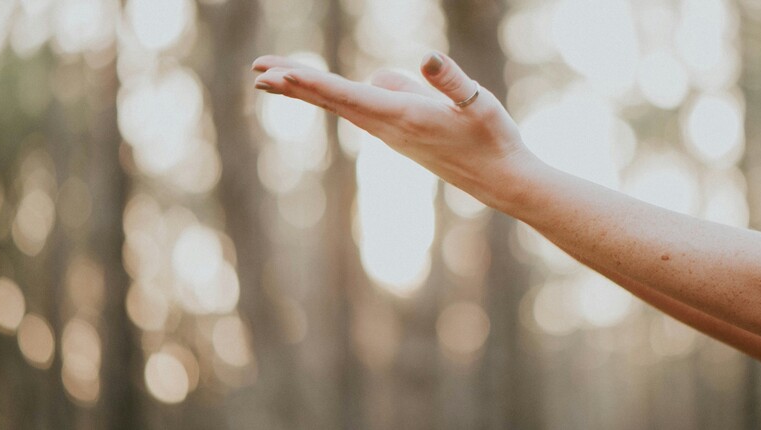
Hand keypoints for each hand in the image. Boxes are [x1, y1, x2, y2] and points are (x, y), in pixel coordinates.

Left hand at [251, 52, 539, 207]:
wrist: (502, 180)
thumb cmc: (494, 139)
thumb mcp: (479, 103)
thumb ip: (452, 81)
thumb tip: (426, 58)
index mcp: (404, 116)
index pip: (348, 95)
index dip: (311, 83)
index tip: (278, 75)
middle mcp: (390, 127)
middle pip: (332, 100)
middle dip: (294, 85)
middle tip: (257, 72)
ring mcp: (392, 133)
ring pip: (342, 104)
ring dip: (308, 90)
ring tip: (275, 76)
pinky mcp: (399, 134)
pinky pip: (358, 108)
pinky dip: (333, 96)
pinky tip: (332, 89)